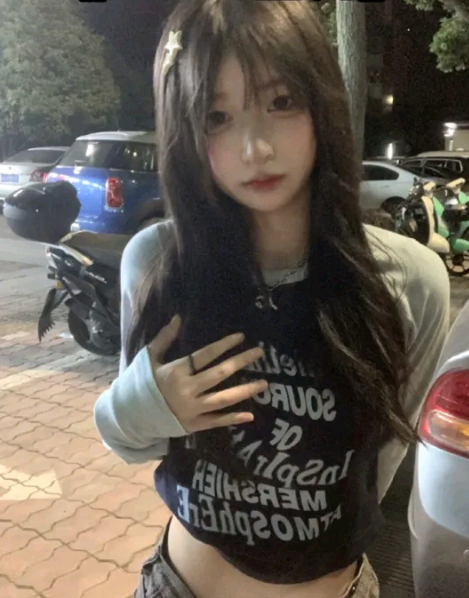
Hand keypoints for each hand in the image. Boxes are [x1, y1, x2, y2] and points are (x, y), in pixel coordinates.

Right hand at [147, 315, 267, 432]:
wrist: (130, 415)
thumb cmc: (141, 383)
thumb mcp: (149, 358)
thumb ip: (165, 338)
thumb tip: (178, 318)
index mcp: (176, 372)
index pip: (205, 355)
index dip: (224, 345)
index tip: (241, 337)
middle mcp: (186, 390)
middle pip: (219, 374)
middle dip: (241, 362)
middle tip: (260, 353)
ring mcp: (191, 410)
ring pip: (223, 399)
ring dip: (245, 390)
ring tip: (264, 383)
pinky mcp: (193, 425)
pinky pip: (216, 422)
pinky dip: (233, 419)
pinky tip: (250, 414)